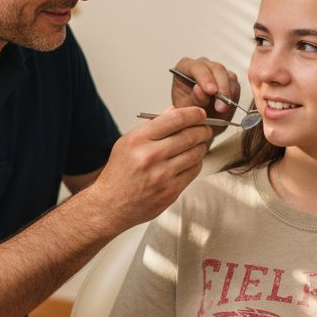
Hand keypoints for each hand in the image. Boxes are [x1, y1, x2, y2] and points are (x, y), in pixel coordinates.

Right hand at [84, 107, 210, 228]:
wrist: (111, 204)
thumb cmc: (119, 173)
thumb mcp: (127, 143)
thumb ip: (152, 127)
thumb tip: (174, 112)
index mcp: (138, 140)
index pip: (175, 119)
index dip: (193, 114)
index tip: (199, 113)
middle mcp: (150, 156)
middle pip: (190, 136)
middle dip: (203, 130)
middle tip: (205, 129)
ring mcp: (162, 175)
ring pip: (195, 153)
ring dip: (201, 146)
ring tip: (199, 144)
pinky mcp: (171, 191)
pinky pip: (193, 171)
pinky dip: (196, 163)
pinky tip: (191, 160)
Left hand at [172, 57, 242, 121]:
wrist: (195, 116)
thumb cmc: (186, 108)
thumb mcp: (186, 107)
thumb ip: (193, 98)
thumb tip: (199, 89)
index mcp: (185, 66)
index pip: (197, 67)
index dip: (205, 78)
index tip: (211, 91)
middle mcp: (202, 65)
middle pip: (217, 69)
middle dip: (221, 88)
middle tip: (220, 106)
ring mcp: (216, 70)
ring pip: (228, 76)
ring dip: (228, 94)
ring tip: (222, 110)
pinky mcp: (228, 78)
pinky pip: (235, 85)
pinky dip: (233, 97)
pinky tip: (227, 107)